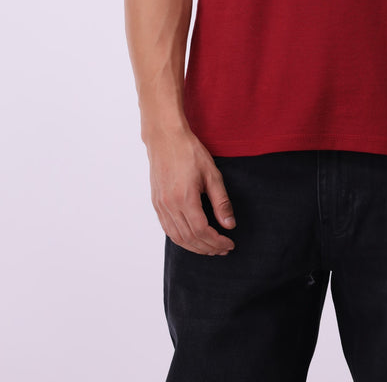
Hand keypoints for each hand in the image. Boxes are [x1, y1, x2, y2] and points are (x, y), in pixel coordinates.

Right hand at [145, 126, 235, 254]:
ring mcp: (160, 205)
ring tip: (210, 248)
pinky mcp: (156, 203)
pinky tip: (192, 239)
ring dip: (195, 247)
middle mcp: (170, 205)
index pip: (202, 231)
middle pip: (190, 238)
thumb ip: (221, 201)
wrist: (165, 138)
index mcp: (185, 198)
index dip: (217, 241)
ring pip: (177, 237)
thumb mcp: (212, 174)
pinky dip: (181, 239)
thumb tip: (229, 225)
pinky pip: (168, 229)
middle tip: (223, 249)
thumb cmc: (190, 152)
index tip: (229, 243)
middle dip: (208, 248)